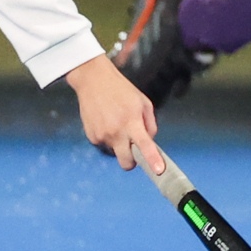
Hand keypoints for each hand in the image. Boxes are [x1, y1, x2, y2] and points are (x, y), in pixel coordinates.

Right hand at [65, 55, 164, 174]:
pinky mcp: (91, 136)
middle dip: (132, 162)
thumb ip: (150, 124)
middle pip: (126, 163)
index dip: (153, 160)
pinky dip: (107, 137)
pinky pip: (104, 144)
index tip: (159, 170)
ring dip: (118, 143)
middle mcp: (116, 131)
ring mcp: (102, 135)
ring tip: (115, 122)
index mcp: (132, 121)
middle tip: (133, 150)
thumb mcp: (143, 102)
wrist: (93, 80)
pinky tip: (106, 121)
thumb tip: (149, 141)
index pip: (145, 145)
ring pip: (115, 151)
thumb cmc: (121, 90)